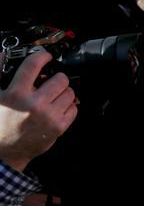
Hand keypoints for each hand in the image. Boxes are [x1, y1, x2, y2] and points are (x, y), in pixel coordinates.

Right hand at [0, 51, 77, 172]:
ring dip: (63, 92)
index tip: (46, 56)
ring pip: (70, 92)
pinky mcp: (59, 127)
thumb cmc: (0, 122)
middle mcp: (34, 104)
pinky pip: (74, 108)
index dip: (43, 56)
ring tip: (53, 96)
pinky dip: (68, 106)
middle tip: (50, 82)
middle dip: (56, 78)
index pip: (34, 65)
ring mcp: (49, 116)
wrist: (4, 151)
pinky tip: (57, 108)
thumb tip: (5, 54)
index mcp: (16, 94)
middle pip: (61, 79)